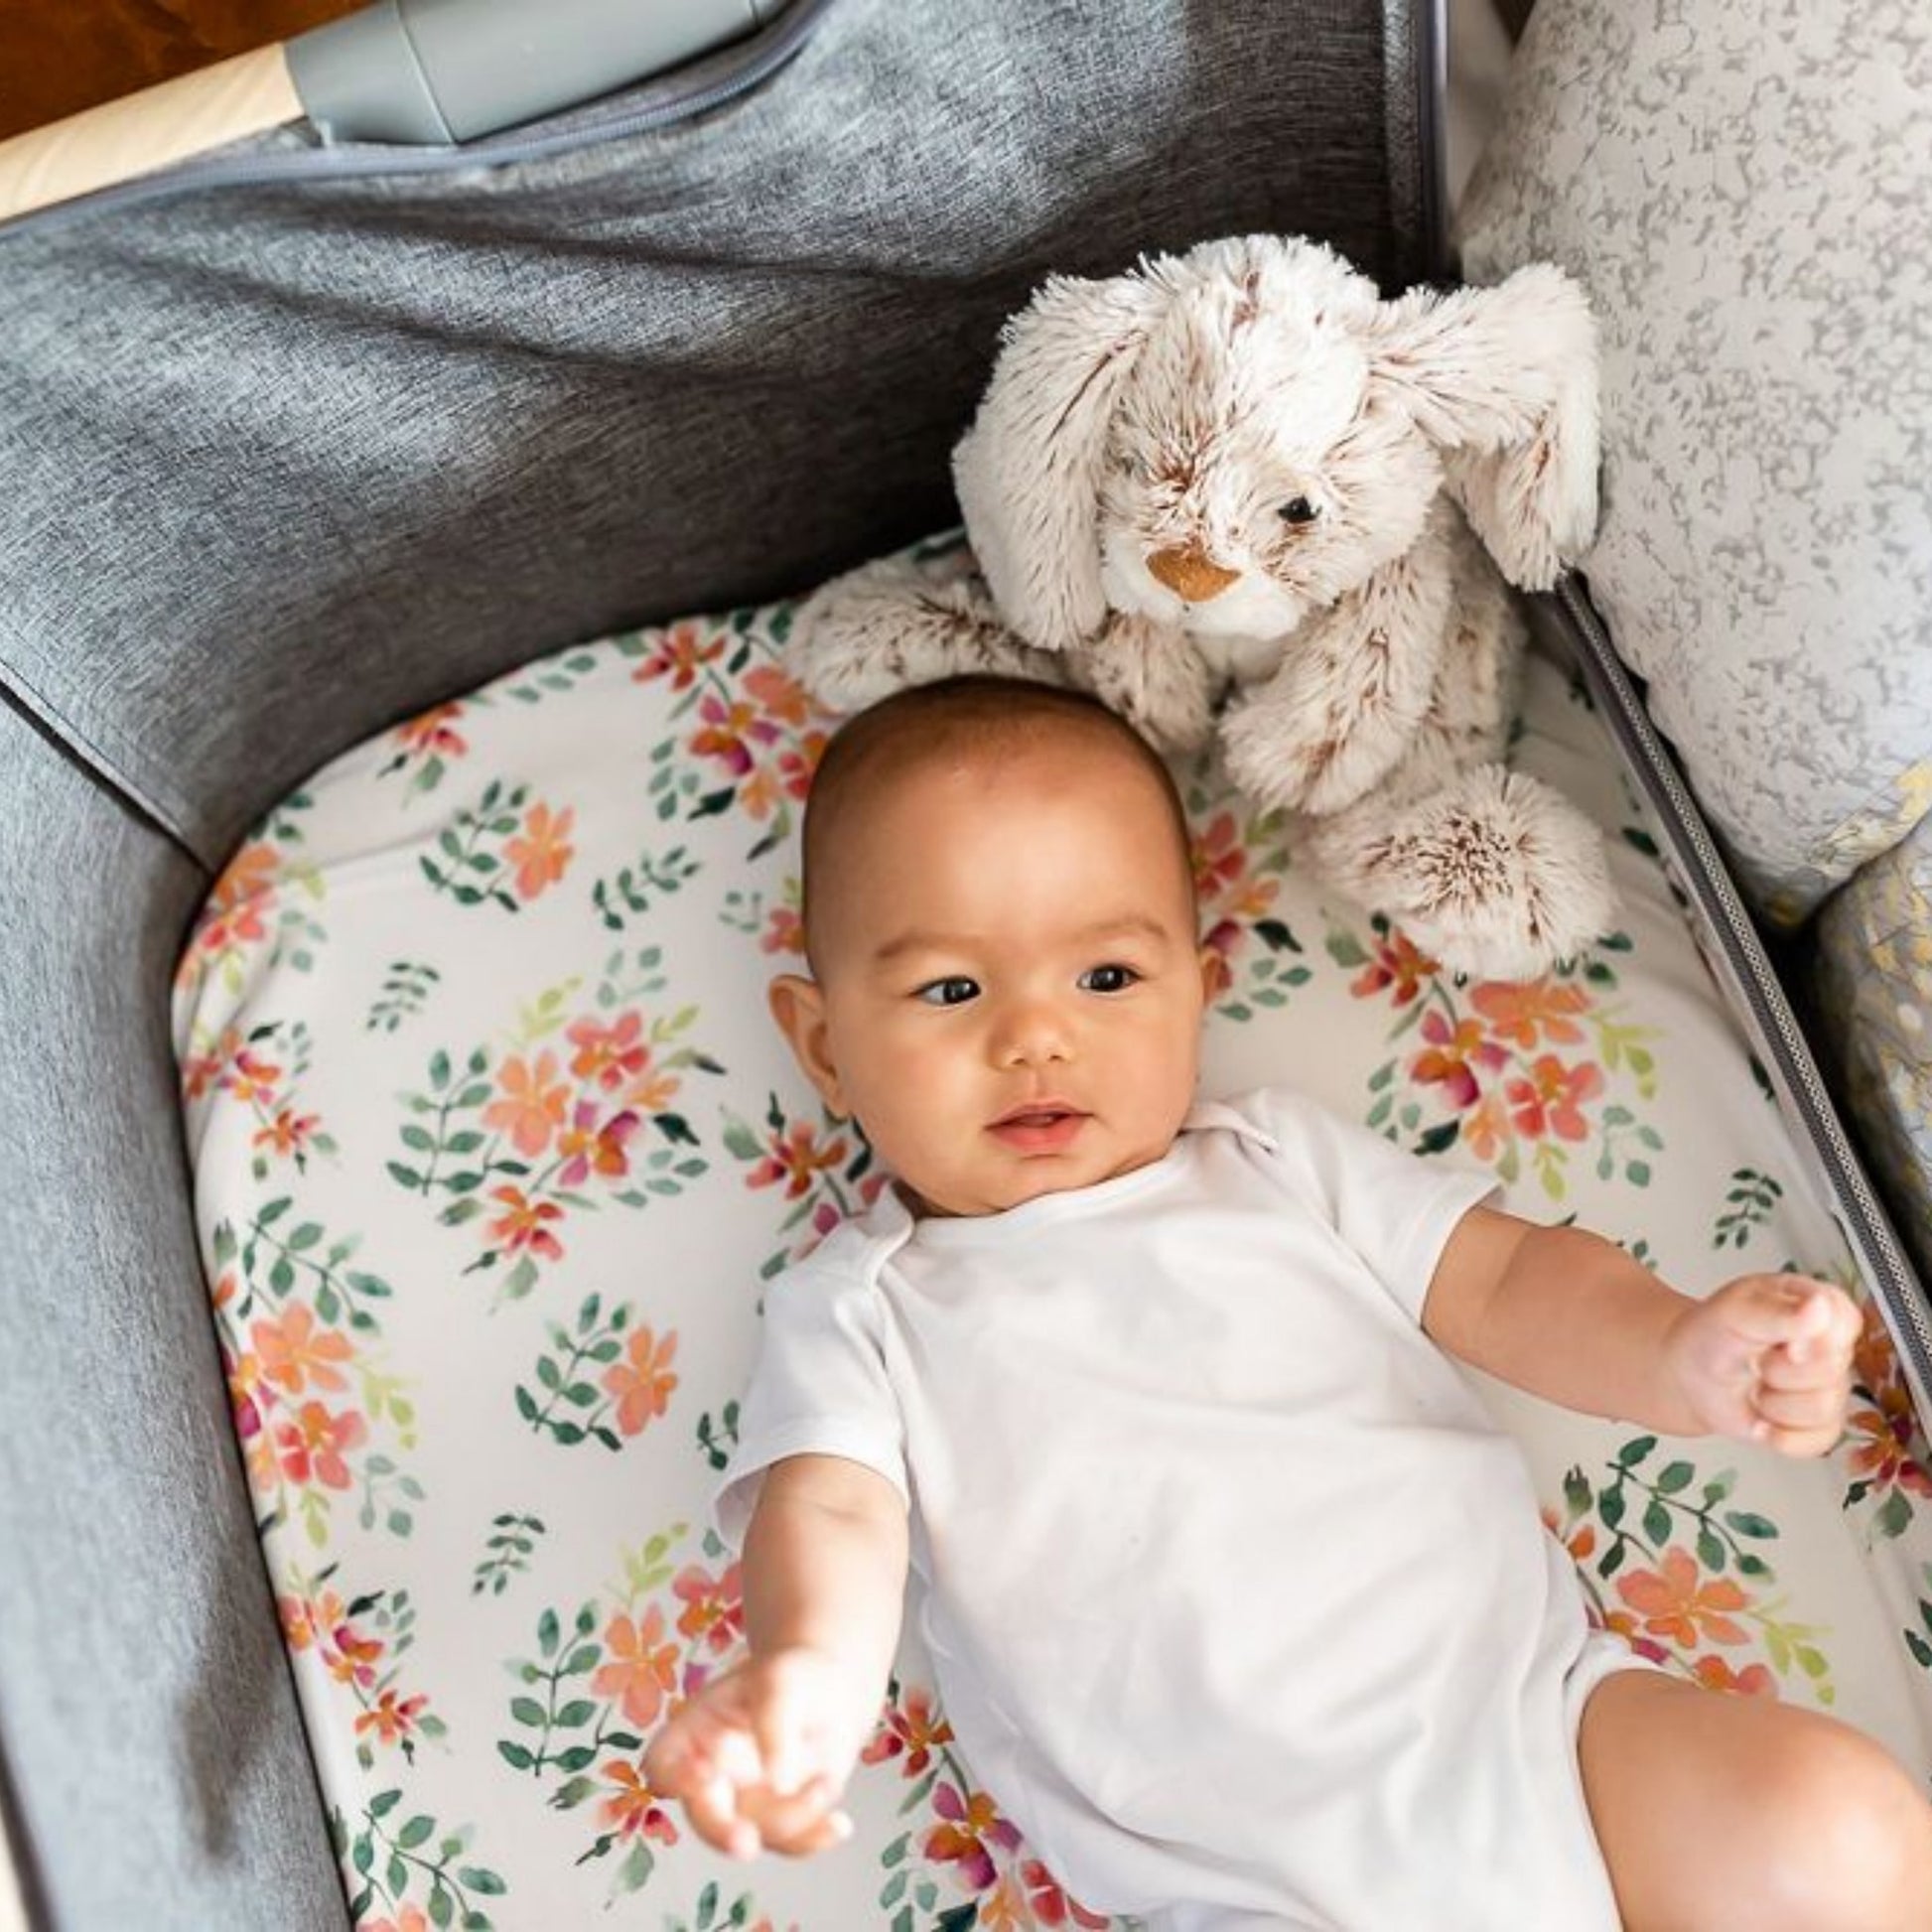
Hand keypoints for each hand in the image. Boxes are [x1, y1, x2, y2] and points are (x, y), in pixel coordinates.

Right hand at [642, 1646, 870, 1859]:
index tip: (703, 1777)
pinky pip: (789, 1843)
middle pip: (702, 1815)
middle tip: (746, 1843)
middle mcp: (711, 1777)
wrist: (830, 1693)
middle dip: (722, 1833)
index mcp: (693, 1734)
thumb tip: (779, 1784)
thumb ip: (773, 1725)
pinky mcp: (777, 1820)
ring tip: (827, 1782)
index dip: (674, 1776)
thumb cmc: (791, 1677)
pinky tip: (839, 1824)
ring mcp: (743, 1804)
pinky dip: (814, 1838)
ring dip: (793, 1817)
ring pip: (756, 1831)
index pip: (665, 1762)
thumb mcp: (781, 1683)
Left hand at [1664, 1274, 1861, 1455]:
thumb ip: (1777, 1312)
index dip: (1816, 1339)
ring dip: (1775, 1404)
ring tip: (1755, 1386)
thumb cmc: (1712, 1334)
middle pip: (1832, 1368)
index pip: (1845, 1320)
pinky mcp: (1821, 1424)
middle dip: (1779, 1370)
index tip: (1784, 1345)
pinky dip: (1780, 1435)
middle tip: (1755, 1361)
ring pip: (1825, 1407)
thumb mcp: (1733, 1313)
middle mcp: (1831, 1344)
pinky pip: (1819, 1440)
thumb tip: (1820, 1307)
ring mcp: (1830, 1386)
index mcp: (1817, 1303)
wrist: (1689, 1377)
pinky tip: (1761, 1420)